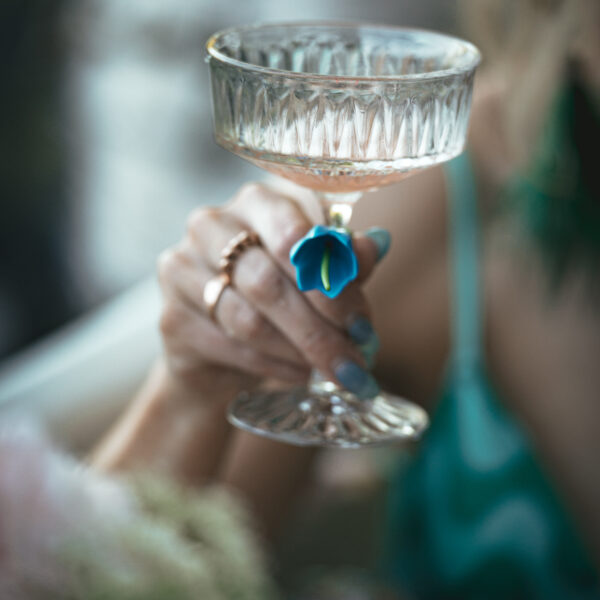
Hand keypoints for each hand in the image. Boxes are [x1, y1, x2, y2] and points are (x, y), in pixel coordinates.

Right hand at [157, 182, 387, 399]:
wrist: (224, 344)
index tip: (362, 324)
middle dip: (320, 329)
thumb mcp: (319, 274)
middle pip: (268, 281)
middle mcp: (211, 224)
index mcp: (256, 202)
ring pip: (248, 319)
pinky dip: (272, 366)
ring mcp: (182, 268)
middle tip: (355, 362)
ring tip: (331, 371)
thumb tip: (378, 244)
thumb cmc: (280, 296)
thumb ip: (344, 259)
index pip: (294, 235)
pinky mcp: (171, 316)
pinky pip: (228, 346)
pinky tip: (298, 374)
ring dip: (299, 352)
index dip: (331, 283)